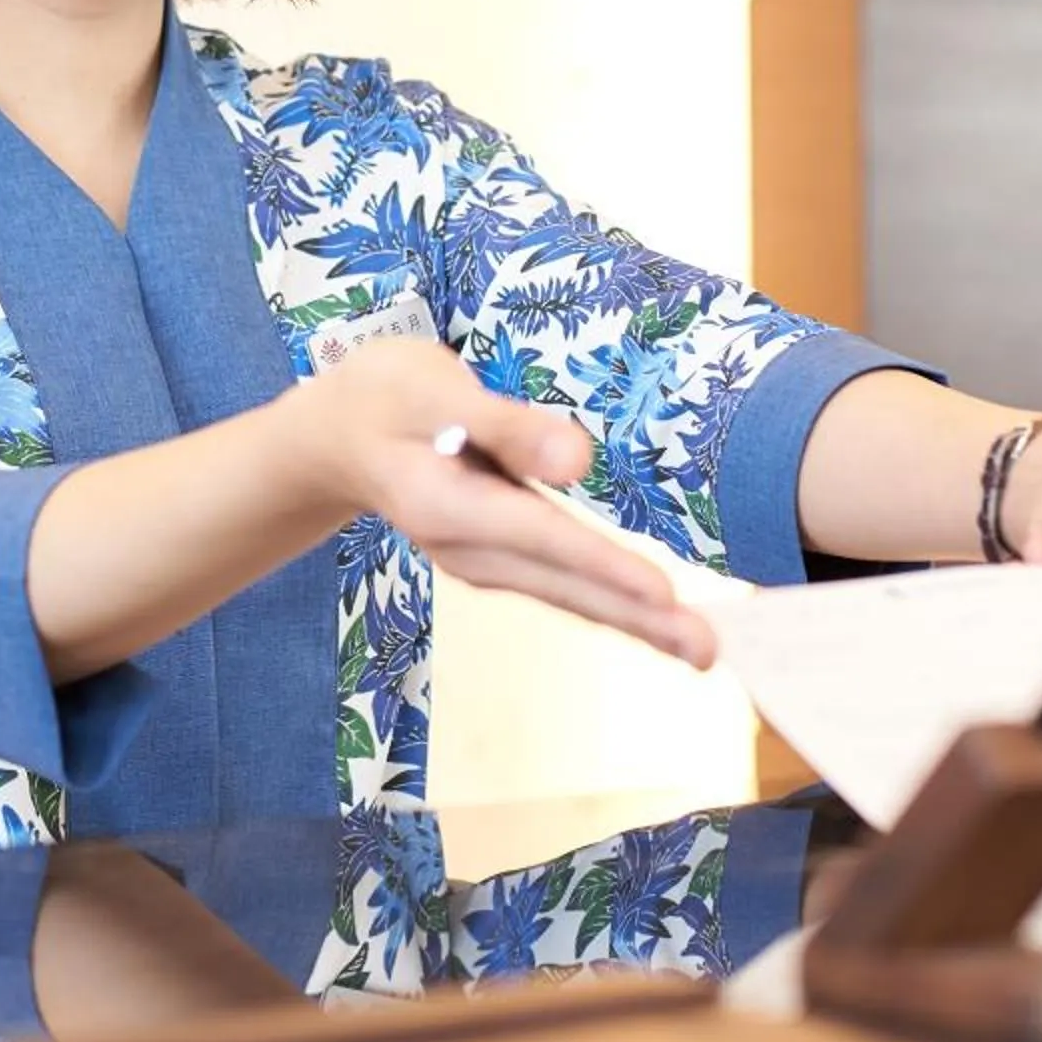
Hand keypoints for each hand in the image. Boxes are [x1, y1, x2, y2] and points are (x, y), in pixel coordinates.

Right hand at [280, 338, 714, 666]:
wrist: (334, 434)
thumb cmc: (384, 397)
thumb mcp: (431, 389)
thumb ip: (504, 425)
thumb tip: (577, 460)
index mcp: (445, 507)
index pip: (539, 536)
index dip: (601, 563)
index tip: (662, 593)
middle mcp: (465, 548)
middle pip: (562, 586)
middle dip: (637, 620)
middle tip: (708, 653)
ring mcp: (479, 559)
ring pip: (565, 593)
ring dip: (631, 621)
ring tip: (698, 649)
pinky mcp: (495, 555)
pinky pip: (559, 583)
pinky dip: (606, 601)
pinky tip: (650, 617)